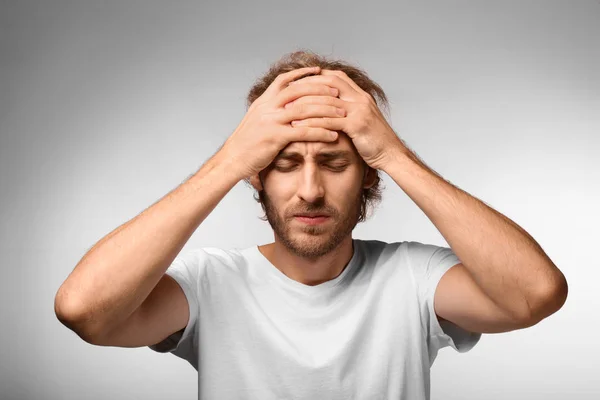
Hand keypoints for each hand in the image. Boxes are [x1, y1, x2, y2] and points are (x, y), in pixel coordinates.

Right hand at [219, 66, 345, 179]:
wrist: (232, 159)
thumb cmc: (245, 144)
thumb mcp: (256, 120)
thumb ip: (269, 111)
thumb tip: (283, 107)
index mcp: (263, 101)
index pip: (284, 80)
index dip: (302, 73)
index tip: (319, 70)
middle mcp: (267, 107)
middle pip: (299, 90)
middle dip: (321, 89)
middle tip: (337, 91)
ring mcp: (271, 121)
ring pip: (304, 109)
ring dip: (326, 110)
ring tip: (342, 113)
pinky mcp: (275, 137)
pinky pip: (304, 131)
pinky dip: (321, 132)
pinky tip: (333, 135)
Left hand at [284, 69, 407, 169]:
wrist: (392, 155)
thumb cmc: (376, 142)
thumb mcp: (362, 122)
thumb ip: (348, 113)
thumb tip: (331, 112)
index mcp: (361, 96)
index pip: (336, 76)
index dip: (316, 77)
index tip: (298, 82)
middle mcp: (360, 98)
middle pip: (328, 83)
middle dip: (306, 87)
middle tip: (287, 94)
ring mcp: (360, 110)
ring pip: (326, 101)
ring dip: (304, 105)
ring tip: (287, 110)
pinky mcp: (357, 125)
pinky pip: (329, 120)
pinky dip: (312, 122)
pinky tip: (298, 126)